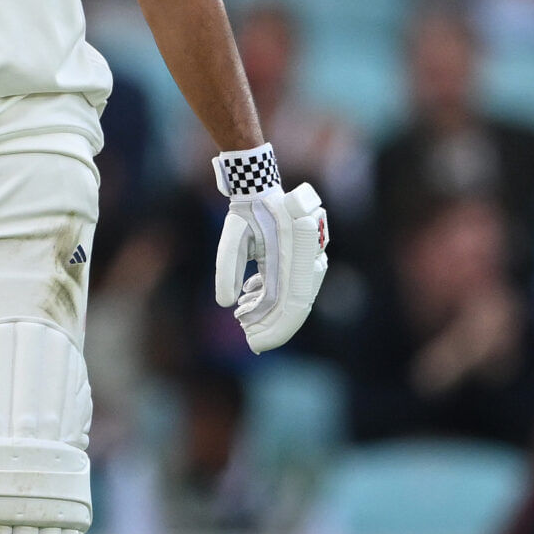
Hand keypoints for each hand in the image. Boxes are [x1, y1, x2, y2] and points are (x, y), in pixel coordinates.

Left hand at [212, 145, 328, 353]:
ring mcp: (309, 261)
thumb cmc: (246, 213)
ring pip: (293, 299)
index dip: (273, 328)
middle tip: (248, 338)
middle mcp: (307, 261)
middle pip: (294, 307)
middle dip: (271, 326)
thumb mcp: (231, 239)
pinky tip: (248, 295)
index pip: (288, 305)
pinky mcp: (304, 260)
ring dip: (269, 311)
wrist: (261, 190)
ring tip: (241, 314)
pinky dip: (271, 295)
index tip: (253, 343)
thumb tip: (224, 303)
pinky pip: (293, 286)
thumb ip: (226, 269)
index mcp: (293, 257)